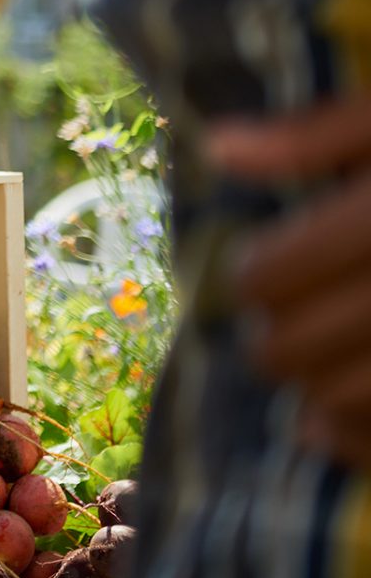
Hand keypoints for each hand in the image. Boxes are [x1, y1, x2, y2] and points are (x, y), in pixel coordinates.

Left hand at [210, 103, 370, 470]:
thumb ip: (313, 138)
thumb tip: (221, 147)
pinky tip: (338, 426)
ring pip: (339, 402)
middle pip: (290, 348)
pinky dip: (359, 440)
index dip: (254, 274)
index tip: (263, 266)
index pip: (268, 277)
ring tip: (321, 364)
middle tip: (285, 321)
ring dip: (317, 390)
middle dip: (276, 337)